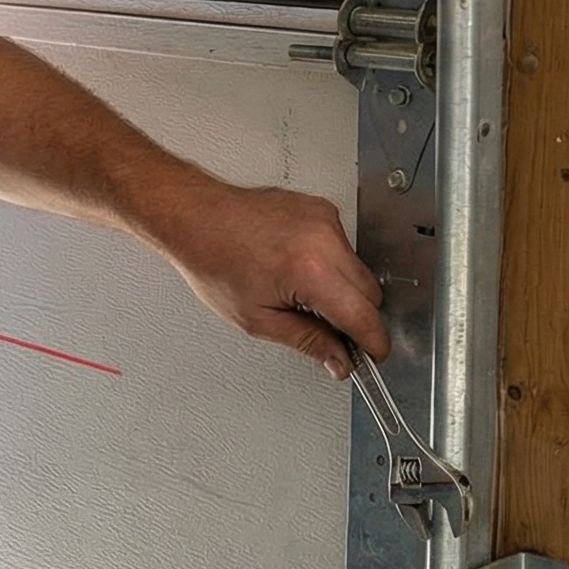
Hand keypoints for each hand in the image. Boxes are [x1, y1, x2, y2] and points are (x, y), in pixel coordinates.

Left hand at [151, 177, 388, 376]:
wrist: (195, 217)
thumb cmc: (212, 260)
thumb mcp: (257, 318)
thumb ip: (308, 342)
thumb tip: (339, 359)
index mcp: (311, 269)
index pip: (364, 315)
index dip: (373, 342)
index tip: (373, 355)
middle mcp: (324, 239)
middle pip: (370, 293)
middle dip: (355, 317)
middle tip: (328, 331)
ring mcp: (325, 219)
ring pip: (358, 269)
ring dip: (342, 289)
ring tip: (298, 292)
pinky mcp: (322, 209)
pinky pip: (343, 246)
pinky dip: (330, 264)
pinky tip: (296, 268)